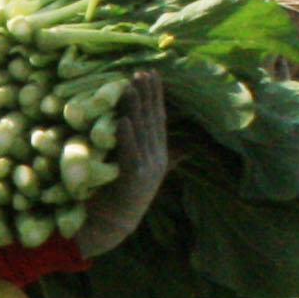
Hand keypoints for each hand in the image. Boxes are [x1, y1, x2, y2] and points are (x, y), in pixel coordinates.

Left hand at [72, 73, 169, 258]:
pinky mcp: (132, 181)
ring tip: (131, 86)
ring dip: (136, 108)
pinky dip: (126, 137)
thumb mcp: (141, 171)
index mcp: (159, 155)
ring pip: (141, 133)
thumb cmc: (119, 195)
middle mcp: (157, 160)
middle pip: (152, 121)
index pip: (158, 118)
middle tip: (141, 71)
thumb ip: (162, 157)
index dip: (155, 96)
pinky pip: (129, 154)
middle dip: (147, 95)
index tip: (151, 73)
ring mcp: (147, 171)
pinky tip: (123, 120)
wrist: (111, 226)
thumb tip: (187, 148)